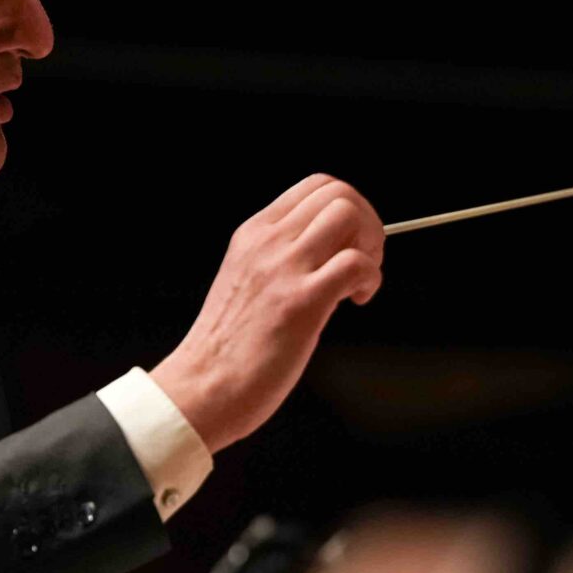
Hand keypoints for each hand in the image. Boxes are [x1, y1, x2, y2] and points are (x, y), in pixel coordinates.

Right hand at [154, 174, 383, 451]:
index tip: (350, 242)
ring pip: (348, 214)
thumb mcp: (247, 280)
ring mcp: (283, 269)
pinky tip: (356, 300)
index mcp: (253, 234)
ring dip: (370, 245)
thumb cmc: (228, 347)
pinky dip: (371, 278)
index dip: (348, 207)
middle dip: (367, 222)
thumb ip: (281, 259)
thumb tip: (332, 253)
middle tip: (363, 262)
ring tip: (358, 282)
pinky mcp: (301, 303)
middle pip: (338, 192)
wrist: (202, 387)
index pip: (315, 185)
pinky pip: (356, 264)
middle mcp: (267, 242)